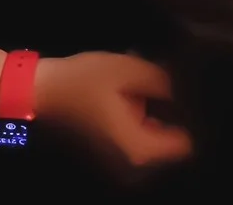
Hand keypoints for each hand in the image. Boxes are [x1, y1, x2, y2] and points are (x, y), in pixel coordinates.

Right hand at [35, 51, 191, 173]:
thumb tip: (184, 88)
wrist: (42, 91)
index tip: (188, 94)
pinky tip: (135, 86)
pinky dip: (141, 112)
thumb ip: (162, 80)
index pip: (185, 144)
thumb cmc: (84, 81)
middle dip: (171, 109)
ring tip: (152, 76)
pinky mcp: (112, 146)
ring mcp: (121, 157)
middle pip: (171, 138)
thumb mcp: (127, 70)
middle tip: (167, 79)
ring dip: (155, 107)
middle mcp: (134, 162)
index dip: (189, 117)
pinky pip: (139, 131)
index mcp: (140, 149)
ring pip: (154, 132)